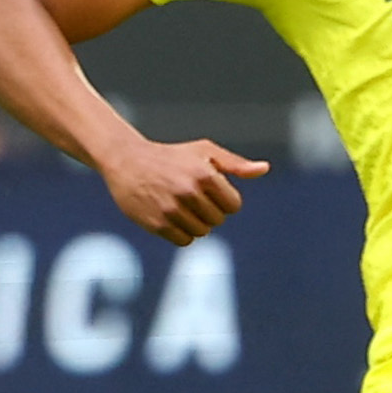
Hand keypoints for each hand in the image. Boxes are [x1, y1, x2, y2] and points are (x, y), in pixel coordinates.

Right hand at [99, 137, 270, 244]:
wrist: (127, 161)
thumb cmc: (171, 156)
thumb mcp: (203, 151)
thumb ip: (235, 164)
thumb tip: (264, 169)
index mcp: (204, 174)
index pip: (233, 205)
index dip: (224, 200)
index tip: (209, 191)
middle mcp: (188, 192)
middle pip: (218, 220)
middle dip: (208, 211)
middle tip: (191, 197)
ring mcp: (171, 209)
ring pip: (202, 232)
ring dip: (195, 223)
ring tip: (179, 205)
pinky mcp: (157, 224)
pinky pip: (183, 241)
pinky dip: (180, 233)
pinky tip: (170, 216)